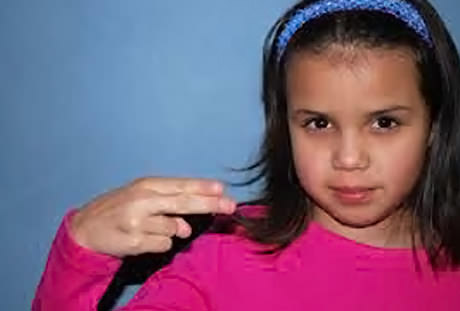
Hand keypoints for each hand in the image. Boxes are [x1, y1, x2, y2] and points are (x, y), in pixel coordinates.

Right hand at [69, 177, 235, 257]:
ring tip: (152, 227)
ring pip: (174, 229)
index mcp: (146, 185)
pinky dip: (160, 244)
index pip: (181, 186)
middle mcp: (143, 200)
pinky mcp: (134, 241)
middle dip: (209, 204)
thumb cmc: (119, 209)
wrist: (86, 228)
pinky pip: (163, 245)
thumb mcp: (142, 197)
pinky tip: (144, 238)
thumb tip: (188, 224)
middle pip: (183, 203)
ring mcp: (137, 221)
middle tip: (230, 206)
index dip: (203, 188)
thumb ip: (168, 204)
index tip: (222, 190)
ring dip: (172, 231)